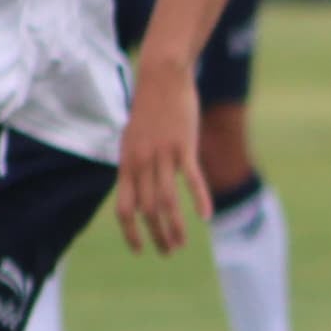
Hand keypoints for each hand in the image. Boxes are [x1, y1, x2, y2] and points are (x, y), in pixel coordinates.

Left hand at [114, 54, 203, 254]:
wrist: (161, 78)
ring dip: (174, 226)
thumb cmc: (149, 108)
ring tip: (181, 244)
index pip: (124, 208)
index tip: (140, 249)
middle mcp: (141, 163)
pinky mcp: (183, 146)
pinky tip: (206, 216)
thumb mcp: (133, 139)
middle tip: (168, 252)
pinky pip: (191, 178)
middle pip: (146, 210)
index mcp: (127, 164)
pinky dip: (199, 198)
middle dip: (156, 236)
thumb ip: (135, 163)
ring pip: (167, 200)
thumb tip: (136, 184)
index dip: (130, 232)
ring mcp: (162, 155)